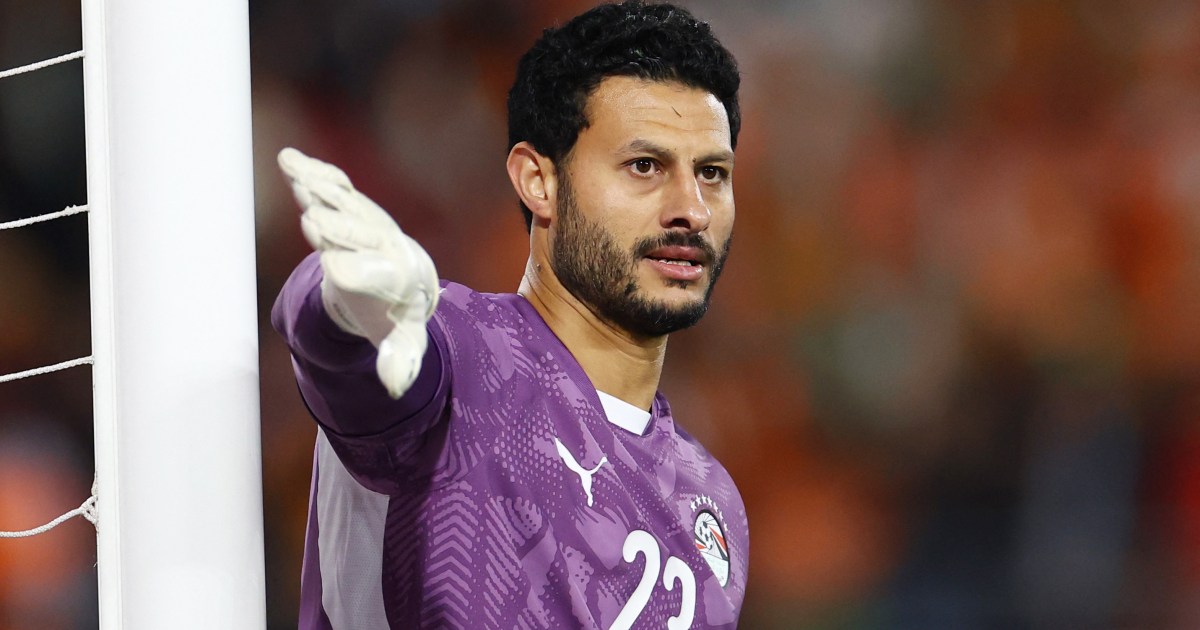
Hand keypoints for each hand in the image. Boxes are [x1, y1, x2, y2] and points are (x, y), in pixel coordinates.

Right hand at [278, 147, 438, 398]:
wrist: (405, 277)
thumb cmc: (397, 311)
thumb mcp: (402, 337)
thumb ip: (401, 358)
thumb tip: (395, 388)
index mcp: (399, 279)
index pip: (378, 275)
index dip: (357, 272)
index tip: (336, 271)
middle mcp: (385, 245)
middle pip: (359, 235)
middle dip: (338, 229)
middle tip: (313, 223)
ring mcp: (368, 221)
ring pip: (345, 204)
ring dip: (322, 191)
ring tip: (298, 176)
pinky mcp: (352, 205)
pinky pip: (335, 186)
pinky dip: (313, 172)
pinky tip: (289, 160)